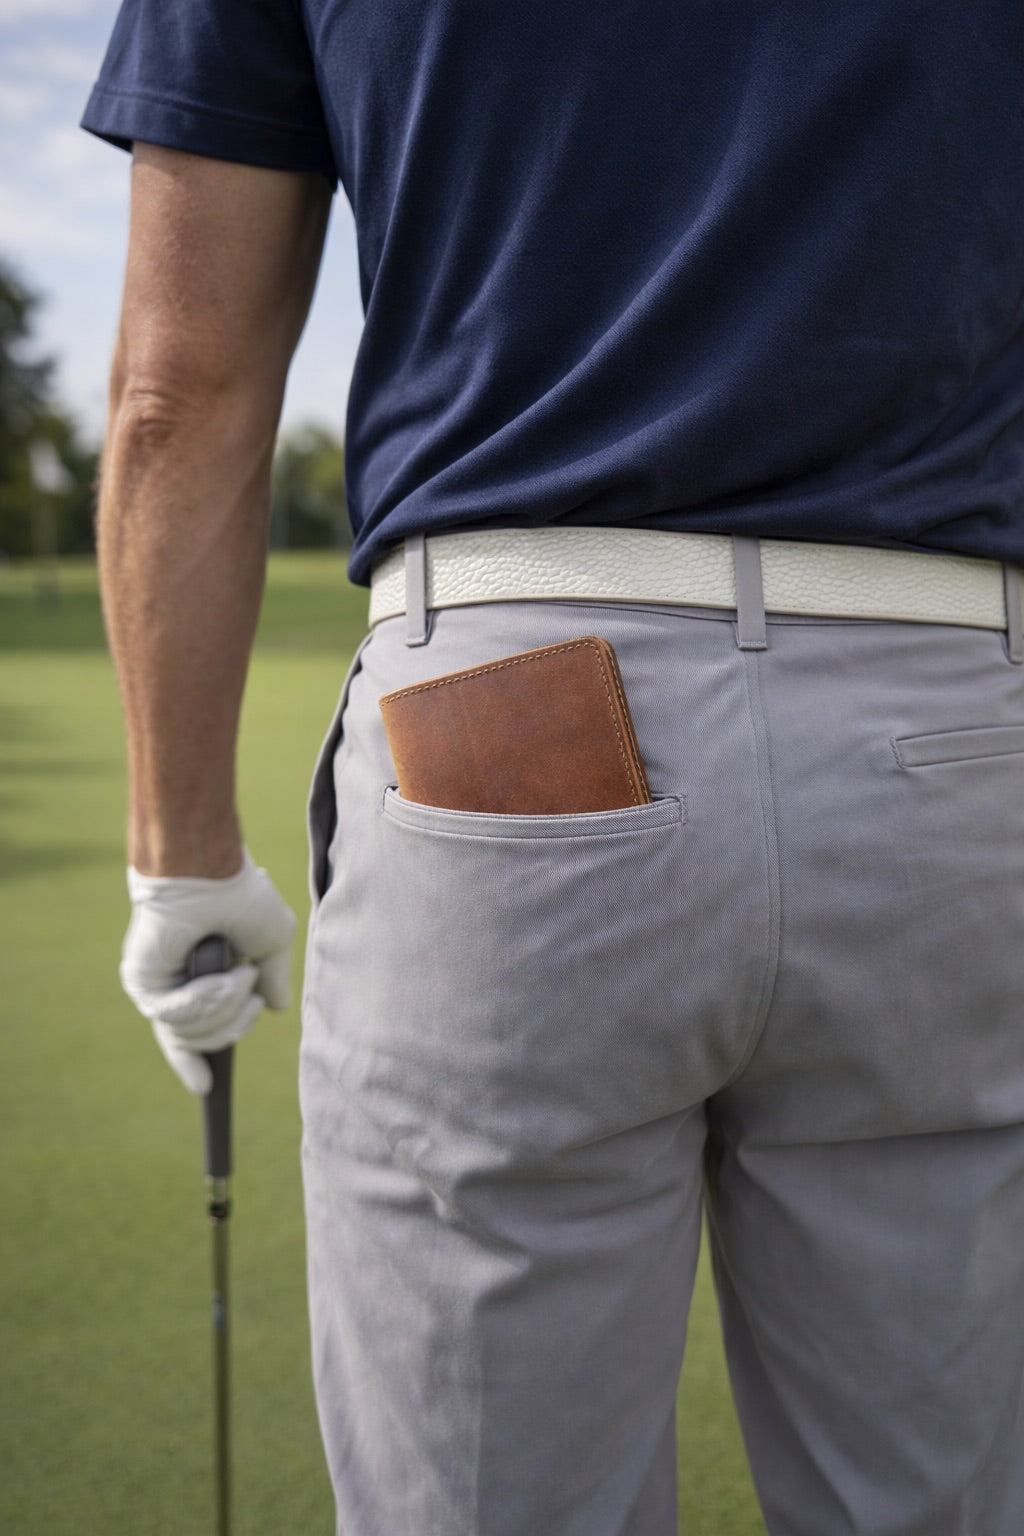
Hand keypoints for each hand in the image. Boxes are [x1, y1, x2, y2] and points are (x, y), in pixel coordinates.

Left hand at [120, 850, 296, 1093]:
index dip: (192, 1063)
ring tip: (239, 972)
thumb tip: (277, 1006)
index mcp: (198, 979)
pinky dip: (208, 999)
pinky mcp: (142, 981)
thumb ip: (271, 977)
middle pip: (200, 1042)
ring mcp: (156, 986)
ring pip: (192, 1033)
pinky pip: (177, 1016)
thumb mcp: (271, 942)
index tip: (204, 1088)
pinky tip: (224, 974)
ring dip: (226, 1007)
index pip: (189, 1033)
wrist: (209, 872)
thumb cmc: (240, 895)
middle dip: (234, 1026)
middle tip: (252, 996)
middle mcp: (173, 986)